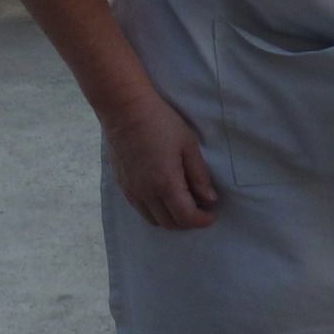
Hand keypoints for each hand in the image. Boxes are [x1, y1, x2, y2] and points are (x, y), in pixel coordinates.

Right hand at [100, 88, 218, 230]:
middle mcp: (146, 194)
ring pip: (153, 220)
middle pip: (169, 223)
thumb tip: (209, 199)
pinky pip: (140, 209)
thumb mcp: (188, 145)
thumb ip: (199, 175)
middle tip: (200, 209)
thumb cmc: (161, 123)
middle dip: (188, 221)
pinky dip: (155, 211)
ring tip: (183, 204)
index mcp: (165, 184)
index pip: (185, 217)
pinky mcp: (122, 186)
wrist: (125, 110)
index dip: (201, 220)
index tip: (212, 215)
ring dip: (171, 218)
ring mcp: (131, 191)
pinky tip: (164, 197)